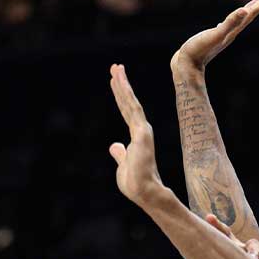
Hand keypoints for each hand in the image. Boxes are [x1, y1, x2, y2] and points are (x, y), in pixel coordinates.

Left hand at [107, 64, 167, 205]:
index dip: (122, 96)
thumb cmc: (134, 183)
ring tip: (116, 68)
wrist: (143, 191)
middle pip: (129, 103)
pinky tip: (120, 81)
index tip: (116, 81)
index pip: (127, 112)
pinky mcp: (142, 132)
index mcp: (136, 138)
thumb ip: (120, 153)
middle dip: (122, 84)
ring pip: (130, 102)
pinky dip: (126, 93)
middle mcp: (141, 131)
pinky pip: (132, 108)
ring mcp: (142, 130)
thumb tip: (114, 145)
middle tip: (115, 66)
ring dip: (123, 84)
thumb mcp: (123, 165)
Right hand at [173, 0, 258, 71]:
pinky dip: (228, 21)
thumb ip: (230, 23)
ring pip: (238, 22)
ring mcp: (222, 37)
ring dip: (246, 12)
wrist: (187, 66)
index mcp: (233, 30)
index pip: (252, 13)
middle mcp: (231, 33)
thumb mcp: (215, 34)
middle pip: (249, 16)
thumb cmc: (199, 50)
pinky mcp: (212, 39)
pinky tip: (222, 23)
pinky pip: (224, 27)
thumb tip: (245, 11)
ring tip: (251, 6)